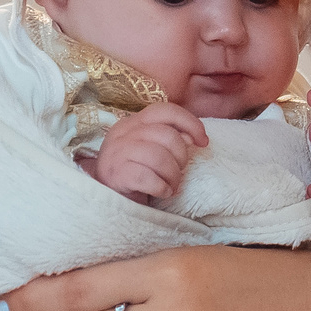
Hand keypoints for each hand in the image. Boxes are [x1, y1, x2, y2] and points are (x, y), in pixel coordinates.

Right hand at [92, 102, 209, 202]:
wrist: (107, 200)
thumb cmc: (134, 174)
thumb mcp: (151, 151)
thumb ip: (169, 139)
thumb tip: (190, 138)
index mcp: (132, 122)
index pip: (165, 111)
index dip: (190, 123)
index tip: (203, 141)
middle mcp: (122, 133)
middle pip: (167, 136)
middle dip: (181, 159)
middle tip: (177, 174)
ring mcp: (116, 153)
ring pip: (160, 157)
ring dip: (173, 176)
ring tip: (170, 186)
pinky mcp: (115, 174)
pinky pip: (149, 178)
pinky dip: (162, 188)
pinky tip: (162, 193)